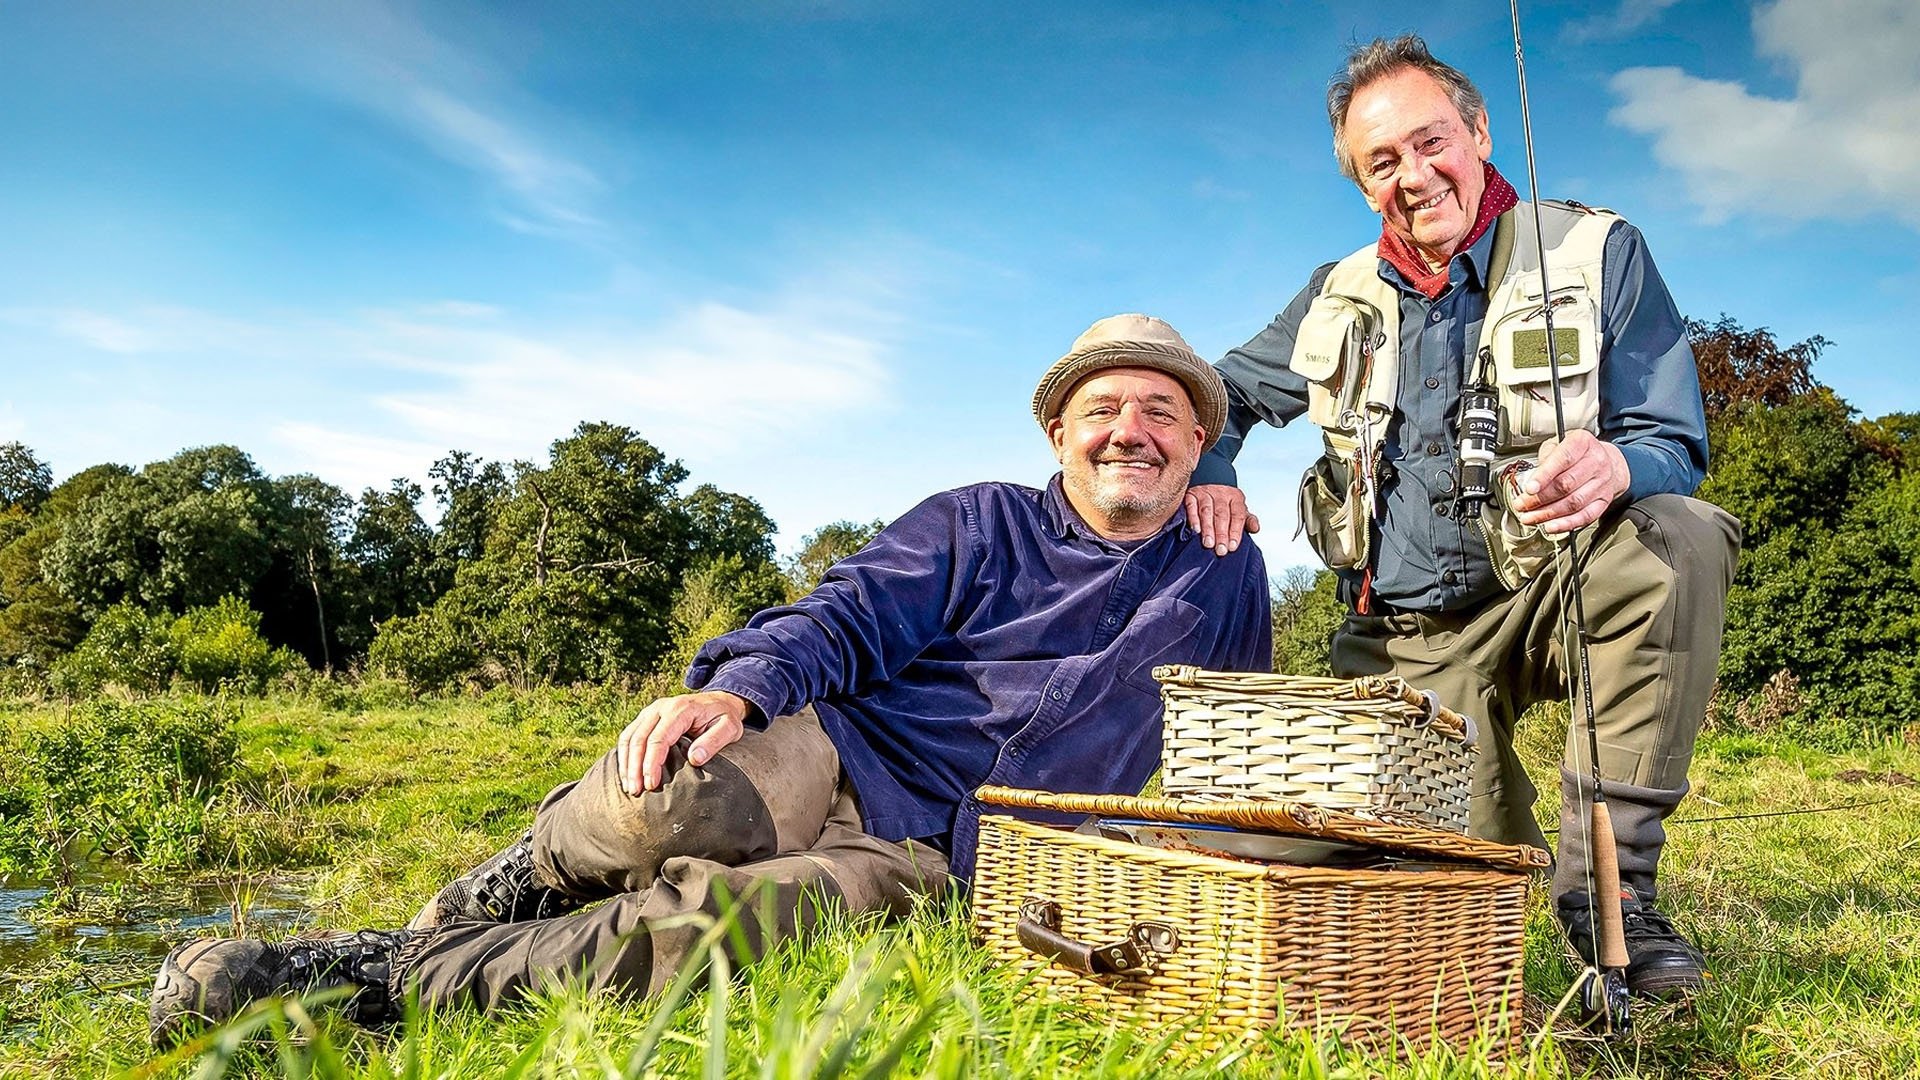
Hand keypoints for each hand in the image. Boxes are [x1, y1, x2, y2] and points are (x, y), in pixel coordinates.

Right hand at [615, 690, 750, 795]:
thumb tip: (694, 759)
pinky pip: (629, 735)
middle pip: (639, 739)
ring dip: (626, 763)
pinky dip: (625, 755)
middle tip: (636, 791)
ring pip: (629, 737)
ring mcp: (651, 711)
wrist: (719, 701)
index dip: (652, 763)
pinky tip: (627, 773)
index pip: (659, 739)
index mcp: (680, 709)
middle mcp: (661, 707)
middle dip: (635, 767)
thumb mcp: (729, 728)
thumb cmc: (724, 717)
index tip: (651, 784)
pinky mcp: (646, 717)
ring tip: (629, 786)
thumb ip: (714, 742)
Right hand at [1182, 484, 1260, 555]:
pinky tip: (1195, 530)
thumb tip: (1255, 529)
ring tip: (1208, 544)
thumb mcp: (1239, 511)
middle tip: (1220, 549)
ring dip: (1207, 529)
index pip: (1237, 515)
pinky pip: (1191, 506)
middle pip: (1222, 514)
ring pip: (1207, 511)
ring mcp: (1205, 493)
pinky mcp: (1191, 495)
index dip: (1235, 531)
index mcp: (1235, 497)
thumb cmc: (1225, 504)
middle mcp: (1221, 493)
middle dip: (1221, 533)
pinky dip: (1193, 518)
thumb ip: (1247, 520)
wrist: (1208, 486)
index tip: (1232, 546)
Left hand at [1511, 430, 1629, 533]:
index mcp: (1583, 443)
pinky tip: (1551, 526)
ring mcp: (1602, 483)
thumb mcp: (1559, 443)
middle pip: (1566, 485)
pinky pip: (1585, 516)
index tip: (1528, 489)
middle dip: (1539, 498)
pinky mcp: (1604, 501)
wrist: (1607, 461)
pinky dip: (1566, 524)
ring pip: (1574, 503)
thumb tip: (1531, 479)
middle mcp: (1596, 462)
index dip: (1544, 476)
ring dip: (1548, 514)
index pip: (1563, 459)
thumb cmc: (1577, 453)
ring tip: (1530, 517)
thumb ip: (1545, 457)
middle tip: (1522, 505)